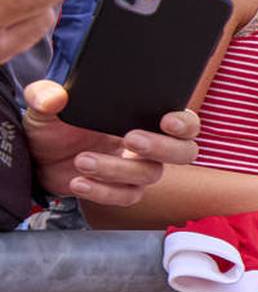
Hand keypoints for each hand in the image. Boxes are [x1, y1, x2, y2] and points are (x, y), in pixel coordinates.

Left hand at [23, 80, 200, 205]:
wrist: (40, 158)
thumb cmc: (54, 127)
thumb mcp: (45, 104)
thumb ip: (45, 95)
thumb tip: (53, 98)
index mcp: (145, 117)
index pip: (185, 122)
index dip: (185, 124)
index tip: (167, 121)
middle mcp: (150, 145)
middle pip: (184, 152)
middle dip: (162, 147)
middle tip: (130, 139)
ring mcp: (137, 170)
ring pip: (150, 174)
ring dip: (117, 168)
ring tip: (82, 160)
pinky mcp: (121, 191)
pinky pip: (126, 196)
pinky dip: (102, 191)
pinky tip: (78, 181)